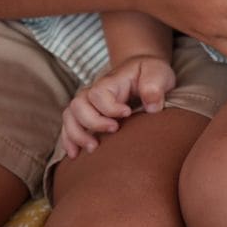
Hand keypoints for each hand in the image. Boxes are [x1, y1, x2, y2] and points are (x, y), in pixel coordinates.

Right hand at [60, 55, 175, 158]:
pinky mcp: (88, 114)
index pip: (99, 93)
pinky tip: (75, 154)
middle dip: (92, 122)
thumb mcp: (158, 73)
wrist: (144, 71)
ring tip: (93, 148)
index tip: (128, 114)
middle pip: (78, 104)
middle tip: (114, 130)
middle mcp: (95, 90)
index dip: (110, 107)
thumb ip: (154, 87)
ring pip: (70, 115)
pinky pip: (69, 125)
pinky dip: (68, 140)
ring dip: (77, 134)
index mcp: (112, 81)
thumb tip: (151, 108)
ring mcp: (89, 102)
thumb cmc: (151, 73)